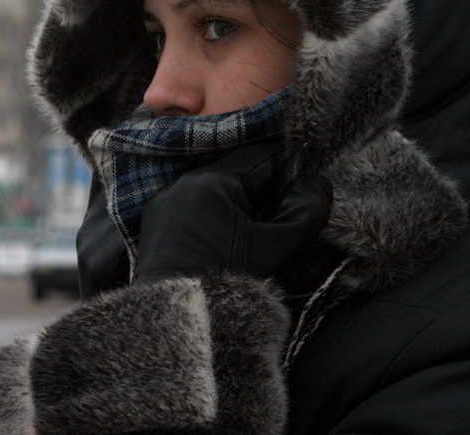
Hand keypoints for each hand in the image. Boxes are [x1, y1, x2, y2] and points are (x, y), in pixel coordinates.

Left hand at [135, 143, 331, 282]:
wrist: (180, 311)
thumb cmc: (231, 277)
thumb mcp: (280, 246)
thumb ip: (308, 209)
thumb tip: (314, 182)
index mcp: (215, 180)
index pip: (262, 157)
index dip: (287, 175)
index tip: (296, 198)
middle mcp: (185, 181)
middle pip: (236, 171)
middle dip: (260, 190)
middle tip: (274, 221)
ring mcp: (165, 198)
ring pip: (213, 186)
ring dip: (234, 202)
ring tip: (248, 233)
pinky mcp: (155, 216)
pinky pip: (190, 202)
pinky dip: (209, 212)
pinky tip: (220, 238)